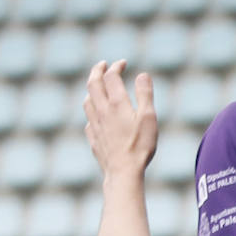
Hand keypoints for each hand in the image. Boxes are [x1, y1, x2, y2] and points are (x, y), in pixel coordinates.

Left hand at [83, 61, 158, 177]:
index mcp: (116, 103)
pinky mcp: (93, 138)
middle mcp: (101, 110)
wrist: (123, 171)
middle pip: (93, 84)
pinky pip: (88, 119)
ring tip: (97, 87)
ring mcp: (95, 124)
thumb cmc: (140, 145)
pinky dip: (91, 110)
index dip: (116, 67)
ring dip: (91, 89)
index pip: (111, 77)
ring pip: (87, 100)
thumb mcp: (148, 118)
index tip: (123, 63)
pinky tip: (96, 115)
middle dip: (97, 71)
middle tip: (103, 65)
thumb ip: (145, 94)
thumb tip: (142, 74)